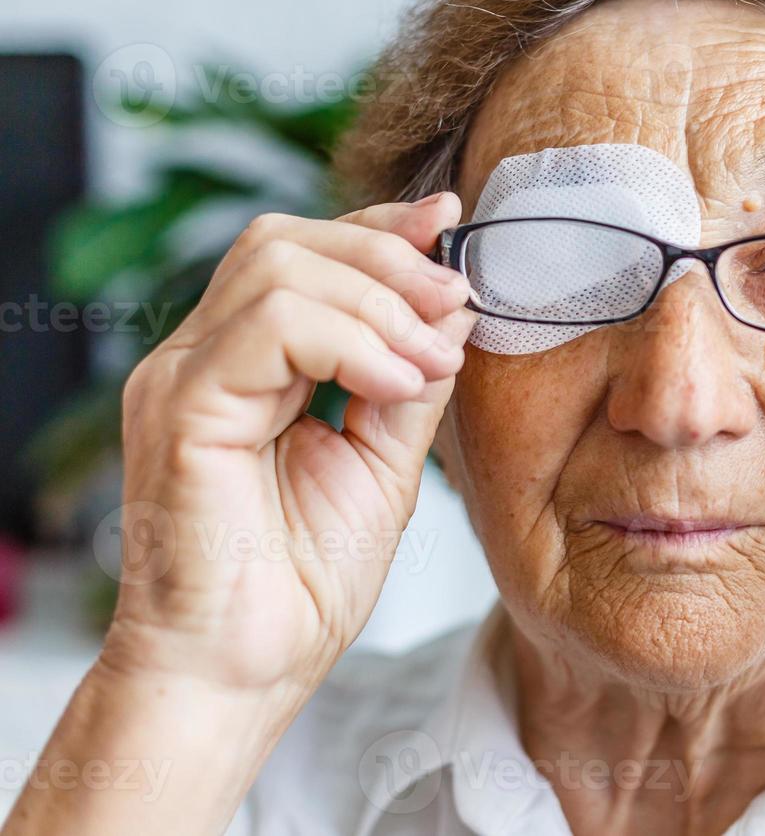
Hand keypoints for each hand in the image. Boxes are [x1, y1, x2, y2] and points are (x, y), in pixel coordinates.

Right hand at [104, 194, 473, 693]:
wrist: (248, 672)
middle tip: (456, 294)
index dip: (382, 229)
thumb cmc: (303, 581)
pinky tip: (397, 382)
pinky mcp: (180, 409)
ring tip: (430, 359)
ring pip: (277, 266)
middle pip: (287, 241)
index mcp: (247, 365)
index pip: (305, 255)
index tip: (453, 220)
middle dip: (387, 253)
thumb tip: (453, 303)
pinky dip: (349, 339)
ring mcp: (182, 377)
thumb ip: (410, 379)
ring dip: (379, 300)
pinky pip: (266, 327)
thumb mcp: (384, 460)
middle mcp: (204, 358)